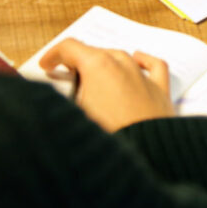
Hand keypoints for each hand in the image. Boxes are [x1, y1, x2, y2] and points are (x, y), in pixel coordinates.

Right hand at [40, 38, 175, 131]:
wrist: (143, 159)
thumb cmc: (107, 140)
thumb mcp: (71, 115)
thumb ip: (61, 99)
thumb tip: (54, 98)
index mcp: (98, 66)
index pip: (69, 48)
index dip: (53, 55)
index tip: (47, 65)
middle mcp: (122, 65)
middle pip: (94, 52)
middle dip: (77, 62)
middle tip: (65, 74)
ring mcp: (142, 77)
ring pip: (120, 58)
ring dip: (104, 63)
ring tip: (93, 75)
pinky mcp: (159, 92)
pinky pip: (153, 66)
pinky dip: (144, 60)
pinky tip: (138, 59)